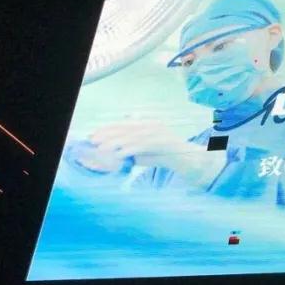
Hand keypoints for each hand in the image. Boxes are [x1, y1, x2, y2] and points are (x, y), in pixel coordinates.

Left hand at [88, 121, 221, 185]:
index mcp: (148, 125)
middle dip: (107, 134)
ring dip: (114, 142)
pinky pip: (142, 145)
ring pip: (131, 137)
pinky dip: (129, 149)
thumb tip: (115, 151)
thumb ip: (133, 149)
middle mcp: (152, 126)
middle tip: (93, 140)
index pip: (123, 124)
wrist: (191, 160)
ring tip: (102, 148)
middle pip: (125, 128)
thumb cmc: (167, 157)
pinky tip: (119, 154)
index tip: (94, 134)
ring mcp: (158, 133)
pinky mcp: (162, 142)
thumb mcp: (147, 151)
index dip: (107, 129)